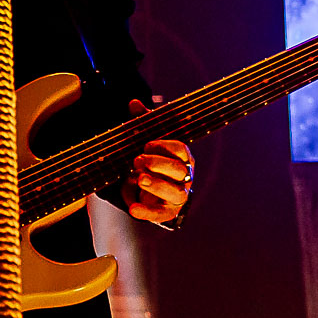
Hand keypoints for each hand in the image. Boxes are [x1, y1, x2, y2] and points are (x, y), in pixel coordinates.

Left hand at [120, 98, 193, 224]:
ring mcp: (178, 196)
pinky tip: (132, 208)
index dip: (165, 146)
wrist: (152, 190)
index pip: (182, 150)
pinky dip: (146, 211)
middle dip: (158, 164)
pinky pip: (158, 214)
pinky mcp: (166, 213)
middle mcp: (185, 178)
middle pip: (179, 171)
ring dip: (156, 185)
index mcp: (184, 158)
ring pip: (174, 193)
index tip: (147, 144)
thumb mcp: (149, 142)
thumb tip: (134, 103)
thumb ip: (144, 123)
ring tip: (138, 178)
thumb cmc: (154, 161)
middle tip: (137, 159)